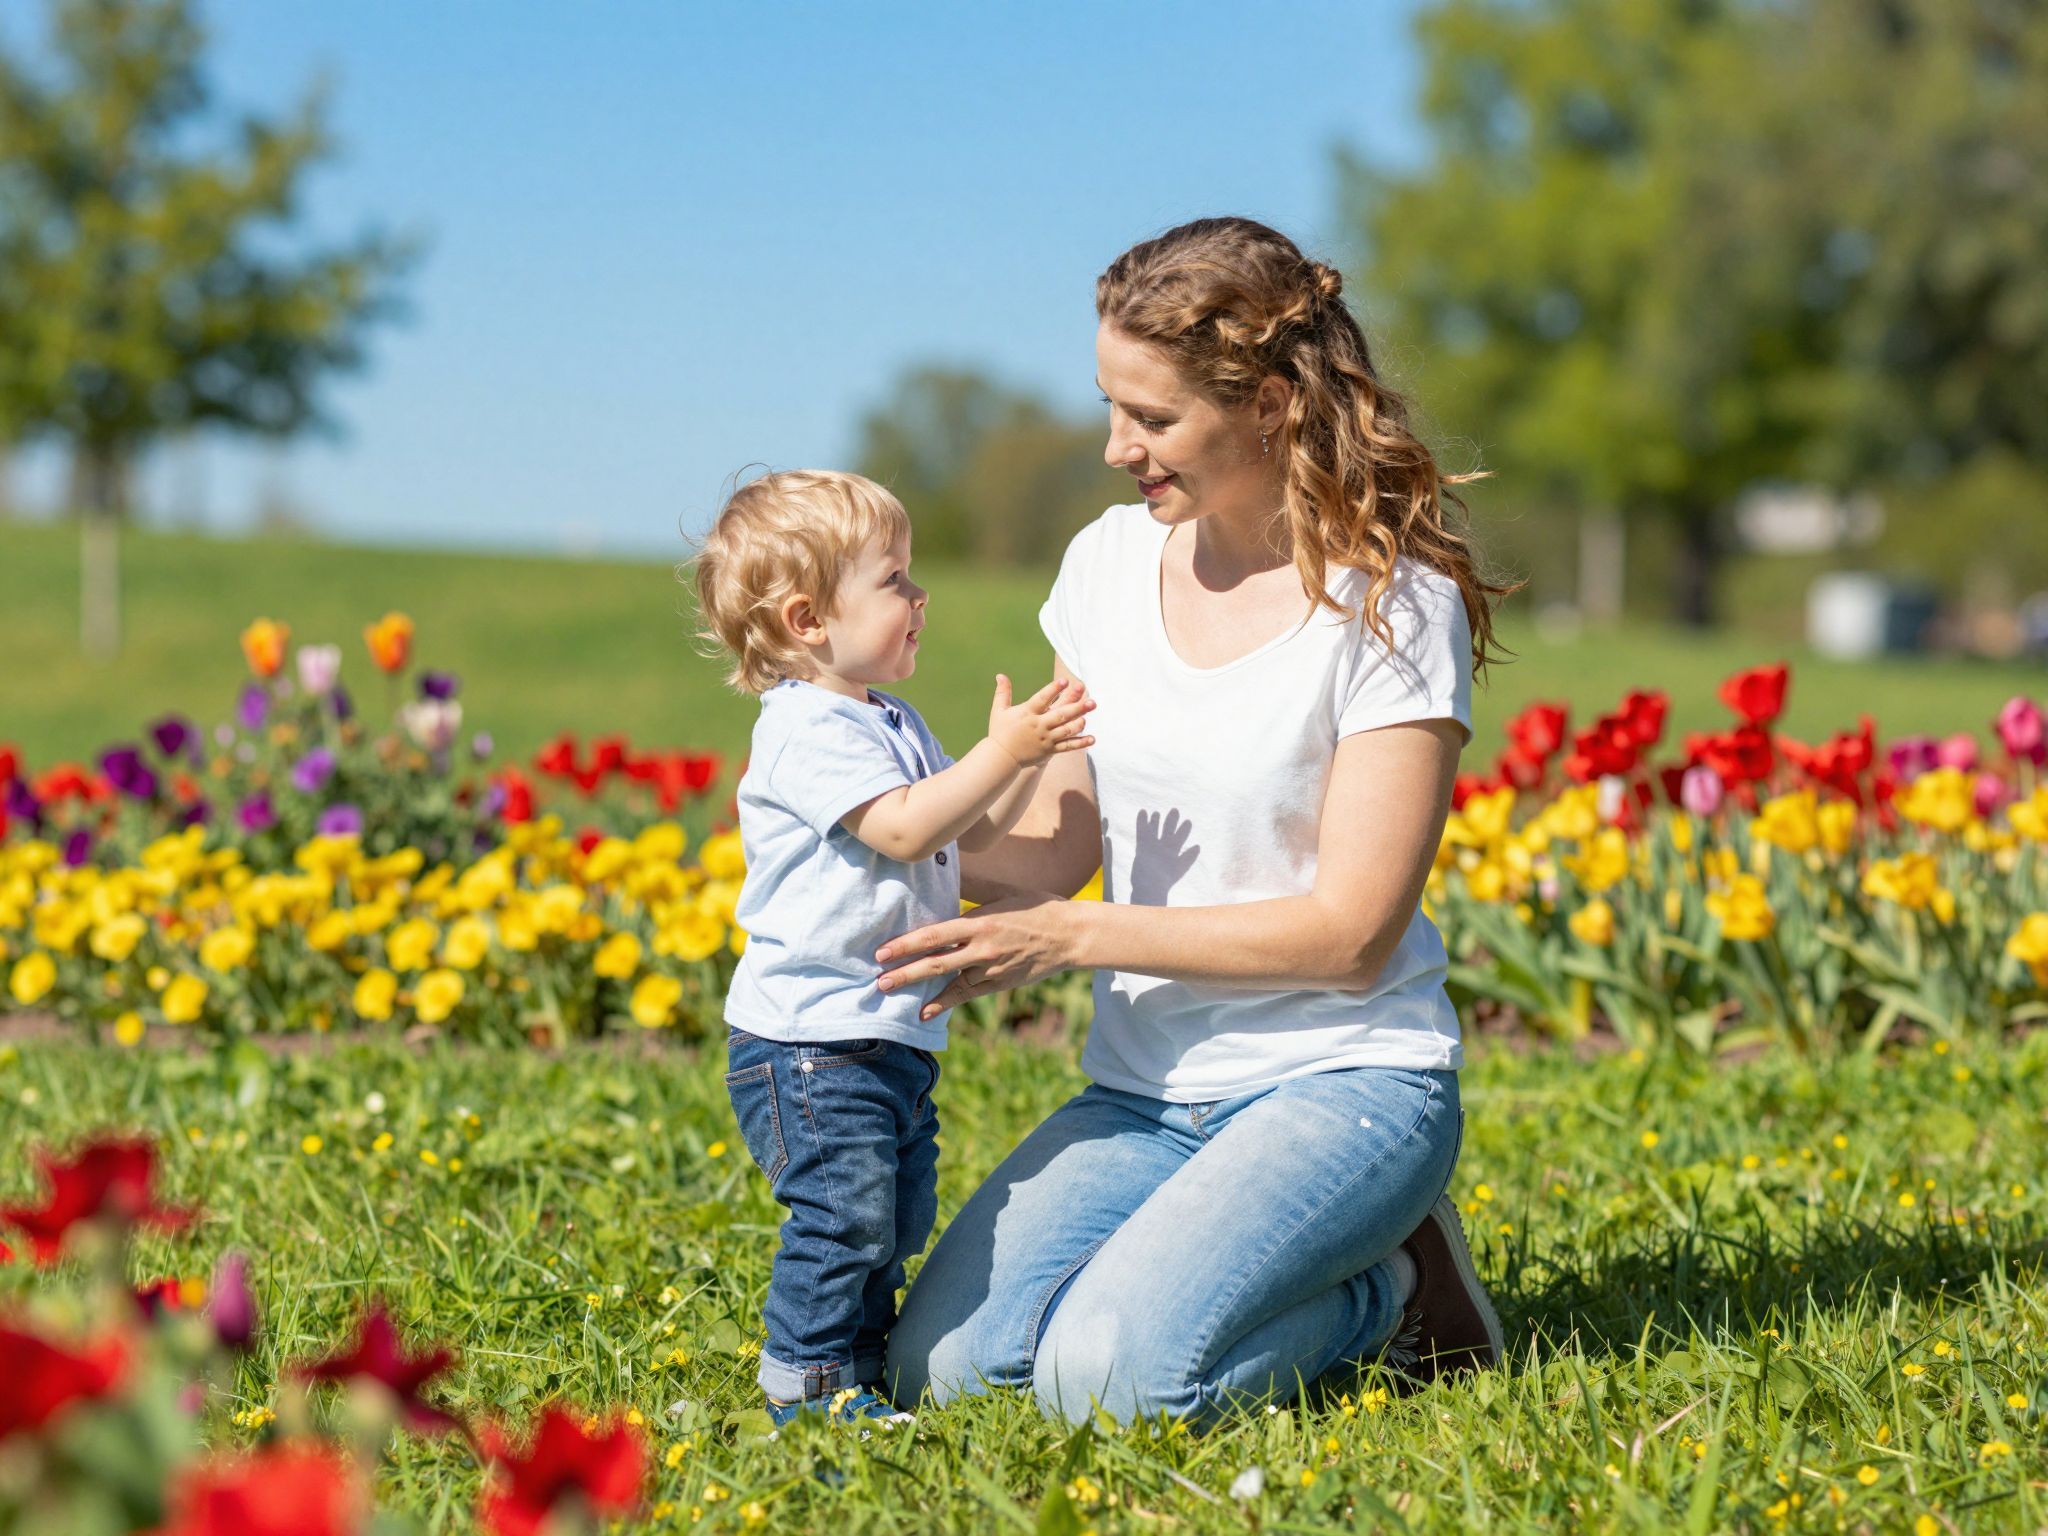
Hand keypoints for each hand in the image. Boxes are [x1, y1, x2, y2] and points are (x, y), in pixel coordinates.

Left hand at [875, 892, 1078, 1020]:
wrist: (1070, 935)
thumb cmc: (1036, 907)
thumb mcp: (1004, 892)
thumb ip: (973, 887)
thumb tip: (948, 870)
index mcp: (981, 921)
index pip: (936, 934)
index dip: (907, 944)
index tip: (883, 950)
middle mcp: (983, 948)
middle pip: (936, 962)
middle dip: (904, 972)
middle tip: (878, 979)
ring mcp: (992, 969)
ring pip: (948, 981)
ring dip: (918, 988)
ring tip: (890, 992)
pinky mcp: (1000, 983)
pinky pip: (967, 995)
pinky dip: (944, 1003)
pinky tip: (924, 1012)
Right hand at [987, 675, 1094, 767]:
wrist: (1001, 758)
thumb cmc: (1000, 732)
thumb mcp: (999, 711)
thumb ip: (1003, 692)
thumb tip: (1000, 674)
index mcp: (1027, 713)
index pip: (1042, 699)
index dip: (1053, 689)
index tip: (1065, 680)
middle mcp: (1038, 726)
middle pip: (1060, 715)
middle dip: (1077, 708)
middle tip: (1092, 701)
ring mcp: (1045, 739)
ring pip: (1066, 730)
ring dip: (1080, 723)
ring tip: (1089, 716)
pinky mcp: (1049, 750)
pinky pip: (1067, 747)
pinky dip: (1080, 743)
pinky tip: (1093, 739)